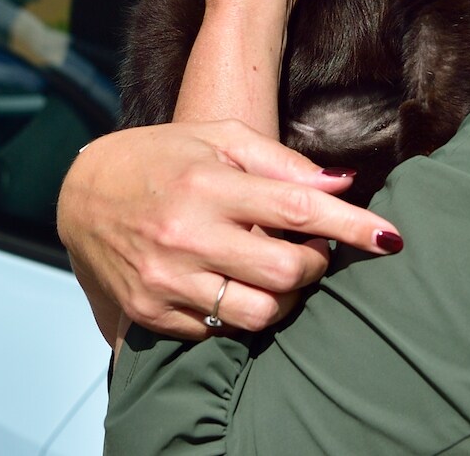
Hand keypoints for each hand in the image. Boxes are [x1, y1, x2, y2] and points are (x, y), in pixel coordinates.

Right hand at [58, 120, 403, 343]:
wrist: (80, 195)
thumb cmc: (163, 158)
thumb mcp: (218, 139)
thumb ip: (281, 162)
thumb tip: (343, 183)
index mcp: (207, 185)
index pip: (296, 210)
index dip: (350, 227)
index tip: (389, 239)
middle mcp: (185, 235)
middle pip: (286, 272)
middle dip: (315, 265)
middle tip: (311, 250)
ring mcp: (166, 280)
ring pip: (259, 314)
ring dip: (286, 299)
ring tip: (278, 272)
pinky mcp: (151, 314)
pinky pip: (220, 331)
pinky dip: (240, 313)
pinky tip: (234, 284)